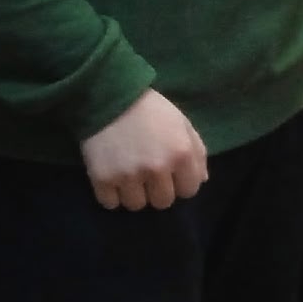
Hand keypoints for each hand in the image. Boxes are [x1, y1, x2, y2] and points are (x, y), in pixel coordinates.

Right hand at [81, 89, 207, 210]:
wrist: (111, 96)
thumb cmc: (152, 109)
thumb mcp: (183, 124)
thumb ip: (197, 152)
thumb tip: (201, 181)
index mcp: (180, 154)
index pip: (189, 191)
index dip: (181, 183)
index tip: (172, 174)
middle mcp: (156, 168)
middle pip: (163, 202)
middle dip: (159, 190)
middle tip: (149, 175)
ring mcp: (128, 176)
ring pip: (137, 205)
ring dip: (135, 194)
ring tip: (130, 176)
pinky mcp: (102, 179)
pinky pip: (110, 204)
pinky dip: (112, 195)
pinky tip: (114, 178)